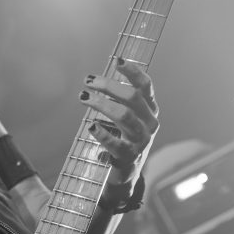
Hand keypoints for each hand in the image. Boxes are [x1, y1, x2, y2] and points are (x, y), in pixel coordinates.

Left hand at [80, 59, 159, 179]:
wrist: (126, 173)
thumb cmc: (123, 139)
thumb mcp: (126, 118)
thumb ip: (119, 101)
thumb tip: (96, 80)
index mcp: (150, 110)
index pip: (145, 86)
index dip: (133, 71)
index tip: (117, 60)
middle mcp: (149, 123)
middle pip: (132, 97)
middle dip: (109, 85)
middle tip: (88, 81)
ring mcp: (141, 141)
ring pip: (124, 116)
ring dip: (101, 104)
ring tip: (83, 97)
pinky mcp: (129, 157)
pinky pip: (115, 144)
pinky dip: (102, 134)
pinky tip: (91, 126)